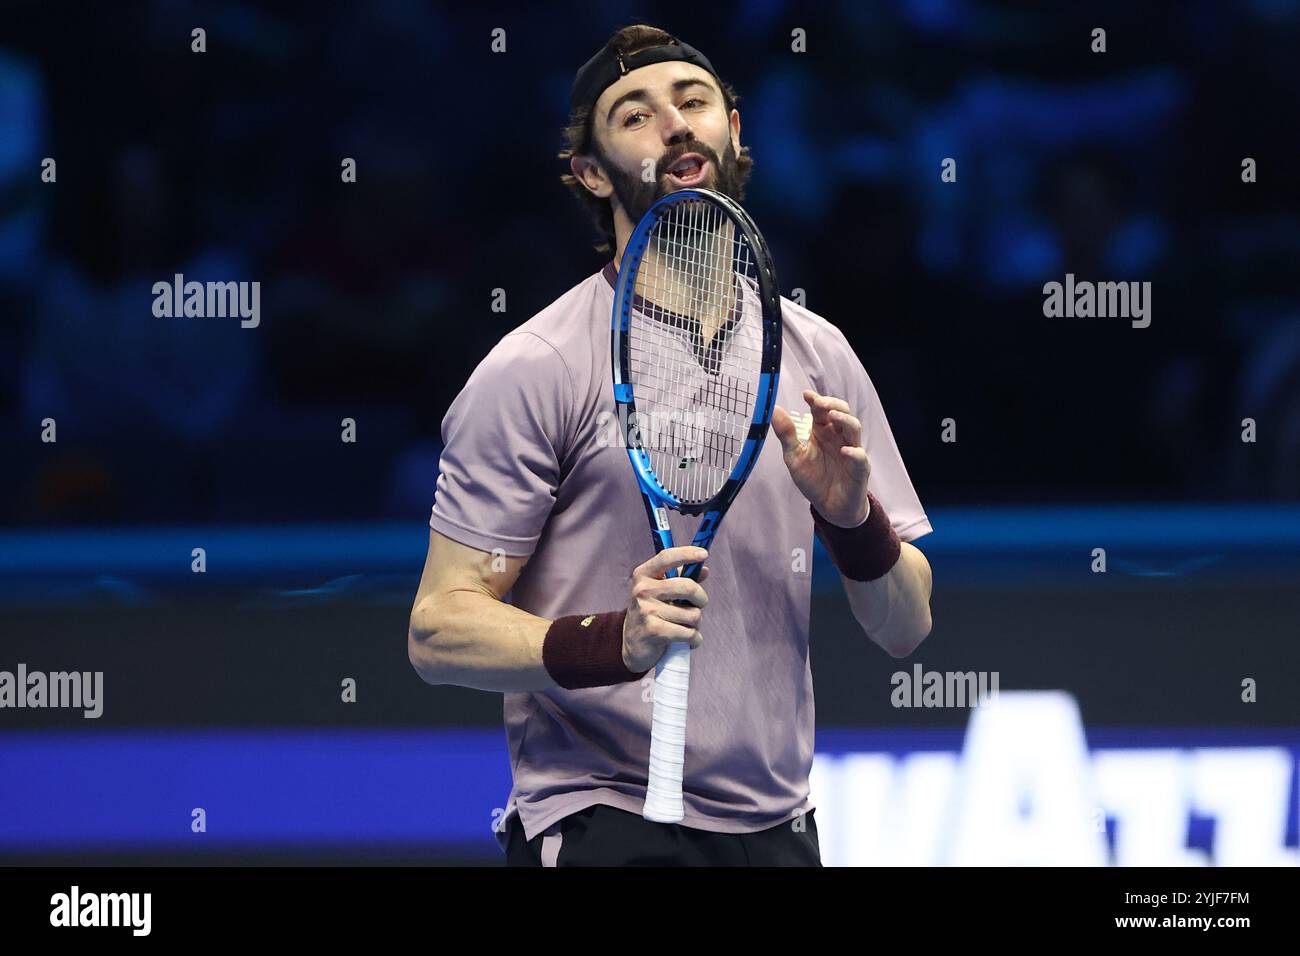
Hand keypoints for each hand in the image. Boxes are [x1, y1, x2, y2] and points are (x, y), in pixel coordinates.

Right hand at [622, 547, 709, 672]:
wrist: (632, 645)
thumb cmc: (651, 613)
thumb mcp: (661, 591)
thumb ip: (681, 579)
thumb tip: (704, 570)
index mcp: (643, 575)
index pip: (666, 558)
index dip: (687, 553)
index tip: (704, 554)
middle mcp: (642, 590)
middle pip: (688, 587)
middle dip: (701, 598)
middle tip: (698, 605)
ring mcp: (647, 610)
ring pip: (693, 614)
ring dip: (696, 623)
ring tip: (685, 625)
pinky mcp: (654, 631)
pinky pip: (690, 633)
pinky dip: (695, 639)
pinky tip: (688, 640)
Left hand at [771, 389, 870, 526]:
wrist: (830, 507)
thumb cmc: (814, 479)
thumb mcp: (794, 457)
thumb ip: (786, 434)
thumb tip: (774, 410)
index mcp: (823, 432)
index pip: (822, 410)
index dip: (816, 400)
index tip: (806, 395)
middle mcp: (839, 438)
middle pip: (842, 413)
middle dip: (832, 405)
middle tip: (819, 403)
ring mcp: (852, 452)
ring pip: (854, 429)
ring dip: (844, 421)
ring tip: (832, 417)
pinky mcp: (860, 470)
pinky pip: (860, 458)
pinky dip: (854, 454)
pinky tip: (844, 451)